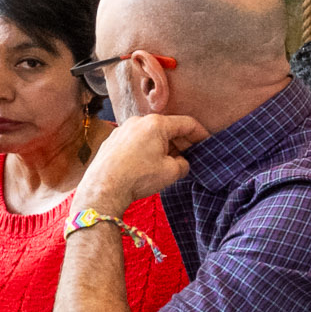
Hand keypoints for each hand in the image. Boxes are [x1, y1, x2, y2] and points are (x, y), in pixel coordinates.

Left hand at [78, 110, 206, 210]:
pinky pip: (135, 141)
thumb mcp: (171, 172)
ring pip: (150, 135)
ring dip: (162, 146)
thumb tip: (181, 162)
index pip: (186, 124)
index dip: (201, 134)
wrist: (103, 189)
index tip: (207, 143)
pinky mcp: (111, 141)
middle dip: (180, 142)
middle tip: (189, 156)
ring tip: (167, 164)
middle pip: (167, 128)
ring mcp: (122, 130)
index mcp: (156, 124)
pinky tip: (146, 166)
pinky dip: (145, 150)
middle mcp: (138, 121)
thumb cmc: (137, 178)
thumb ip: (183, 164)